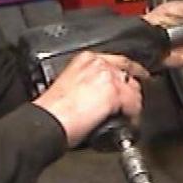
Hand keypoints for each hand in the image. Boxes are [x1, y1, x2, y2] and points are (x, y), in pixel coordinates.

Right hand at [31, 51, 149, 146]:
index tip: (131, 77)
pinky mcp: (115, 93)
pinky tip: (129, 123)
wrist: (48, 121)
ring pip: (134, 89)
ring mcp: (108, 77)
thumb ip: (86, 81)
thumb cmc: (51, 110)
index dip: (126, 72)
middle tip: (130, 104)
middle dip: (130, 89)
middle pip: (127, 73)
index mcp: (85, 59)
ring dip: (133, 103)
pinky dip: (134, 116)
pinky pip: (134, 104)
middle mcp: (98, 64)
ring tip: (129, 116)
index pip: (116, 61)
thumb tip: (98, 94)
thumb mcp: (67, 84)